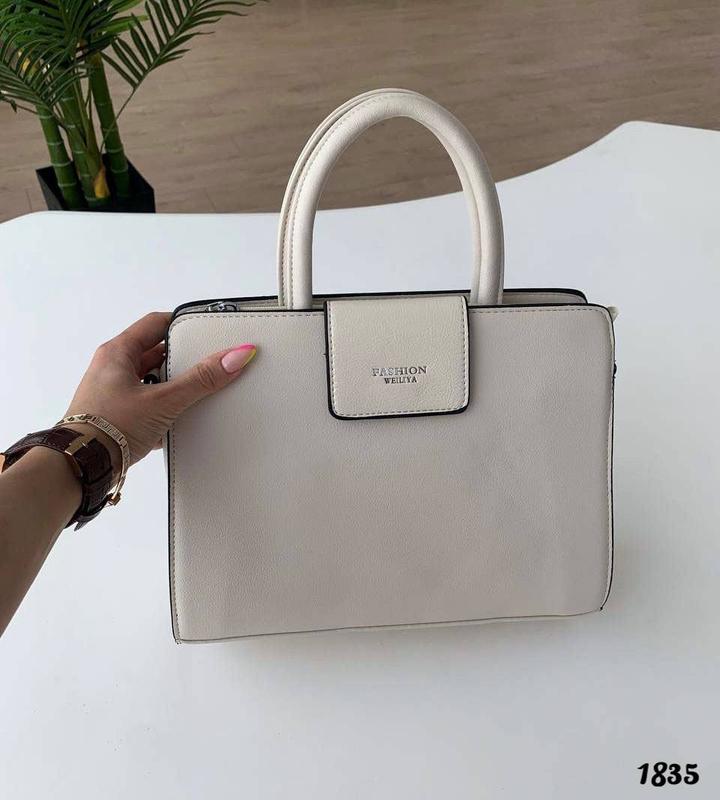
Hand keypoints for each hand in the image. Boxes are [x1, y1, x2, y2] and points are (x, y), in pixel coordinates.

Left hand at [64, 312, 255, 472]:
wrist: (82, 467)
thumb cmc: (109, 428)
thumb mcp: (164, 400)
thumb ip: (201, 379)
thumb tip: (235, 356)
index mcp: (117, 353)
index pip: (155, 324)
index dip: (182, 324)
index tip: (205, 330)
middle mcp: (112, 368)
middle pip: (155, 352)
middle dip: (182, 360)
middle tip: (206, 364)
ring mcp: (112, 392)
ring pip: (151, 380)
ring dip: (173, 387)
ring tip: (195, 393)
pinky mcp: (116, 415)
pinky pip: (147, 403)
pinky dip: (164, 408)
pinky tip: (179, 420)